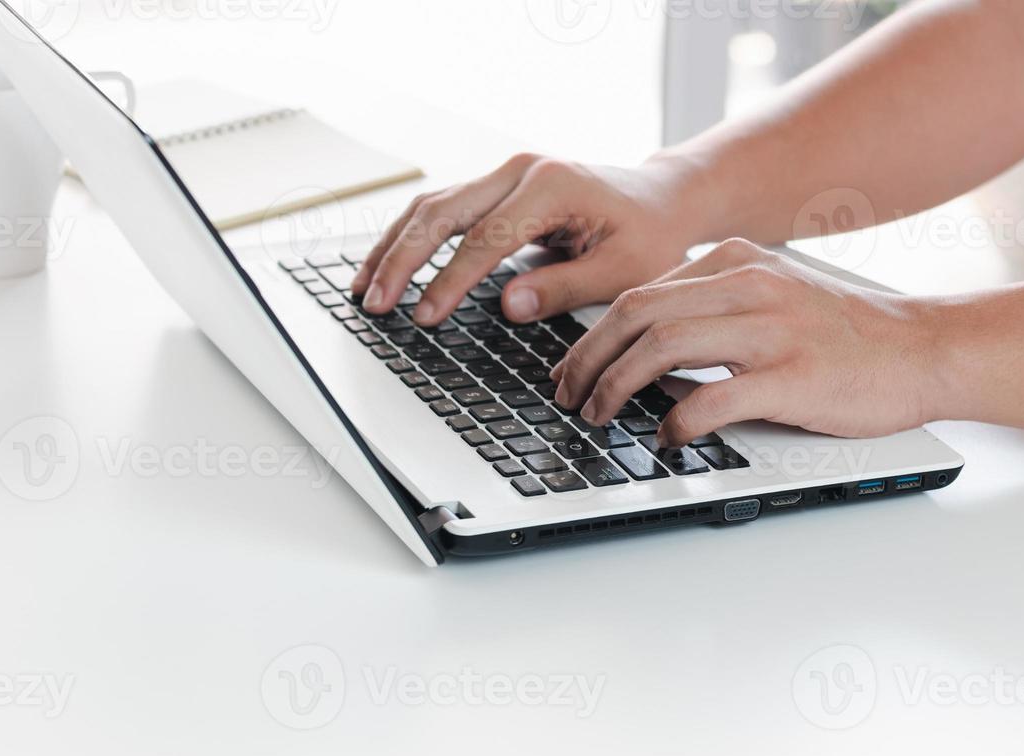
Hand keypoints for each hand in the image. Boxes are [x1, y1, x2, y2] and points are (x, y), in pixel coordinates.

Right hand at [351, 154, 699, 326]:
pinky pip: (440, 208)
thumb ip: (565, 288)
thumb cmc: (649, 238)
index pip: (485, 238)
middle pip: (442, 211)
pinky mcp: (495, 186)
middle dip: (402, 260)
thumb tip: (507, 306)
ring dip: (393, 246)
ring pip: (431, 205)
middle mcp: (521, 169)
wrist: (660, 200)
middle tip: (376, 304)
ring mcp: (504, 173)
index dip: (450, 280)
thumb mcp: (623, 271)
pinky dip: (408, 237)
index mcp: (552, 185)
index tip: (424, 317)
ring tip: (364, 288)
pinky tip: (385, 266)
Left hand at [551, 239, 943, 445]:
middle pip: (636, 313)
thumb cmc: (846, 336)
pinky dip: (675, 422)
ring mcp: (772, 329)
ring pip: (660, 347)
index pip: (639, 293)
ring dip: (615, 386)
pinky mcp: (794, 377)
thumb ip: (711, 311)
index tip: (571, 369)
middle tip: (568, 396)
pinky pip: (711, 398)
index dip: (591, 336)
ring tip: (600, 416)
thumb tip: (640, 349)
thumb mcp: (771, 299)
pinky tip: (665, 439)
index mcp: (737, 262)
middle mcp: (750, 286)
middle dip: (587, 359)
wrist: (928, 350)